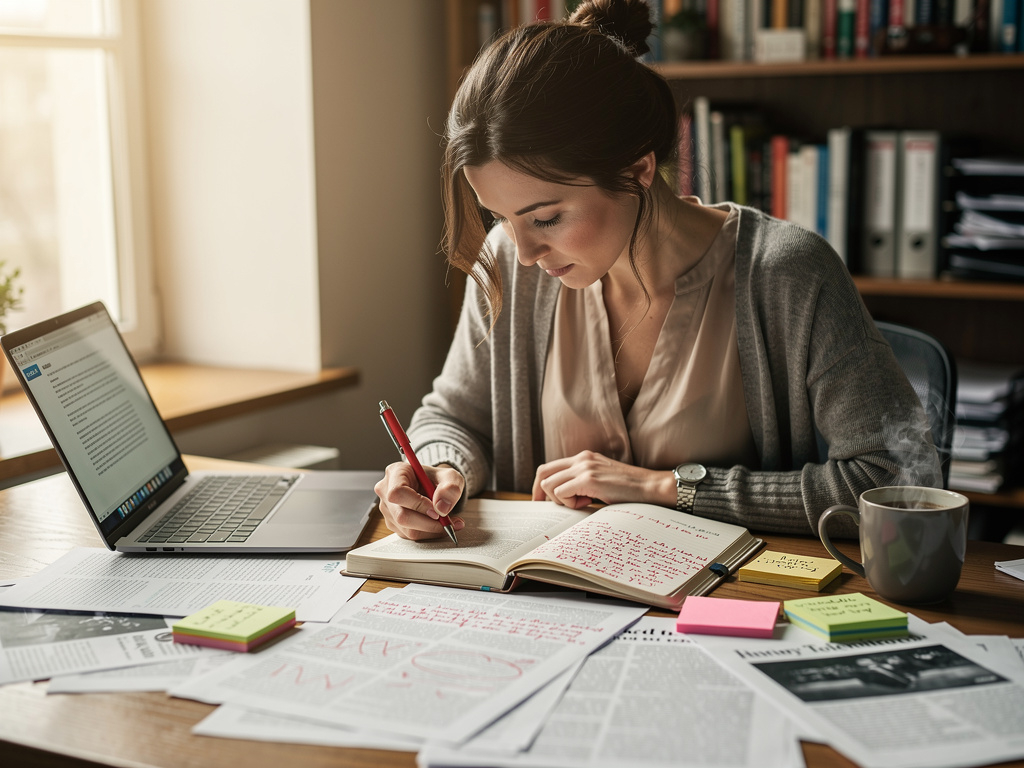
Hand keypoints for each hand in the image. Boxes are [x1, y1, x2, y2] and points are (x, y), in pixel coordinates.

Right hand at [375, 462, 465, 539]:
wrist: (435, 487)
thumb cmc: (438, 479)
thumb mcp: (451, 477)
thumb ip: (450, 488)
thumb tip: (441, 508)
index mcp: (395, 472)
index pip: (398, 492)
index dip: (417, 504)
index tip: (437, 511)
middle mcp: (386, 490)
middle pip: (401, 516)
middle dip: (428, 523)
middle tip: (448, 521)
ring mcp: (387, 509)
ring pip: (407, 529)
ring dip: (431, 530)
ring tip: (449, 523)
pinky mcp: (393, 522)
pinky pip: (409, 535)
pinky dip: (428, 533)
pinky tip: (439, 525)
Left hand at [531, 450, 675, 508]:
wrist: (651, 487)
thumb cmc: (630, 490)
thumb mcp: (602, 481)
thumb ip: (583, 483)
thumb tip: (563, 499)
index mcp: (584, 458)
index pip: (550, 467)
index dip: (541, 485)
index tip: (542, 501)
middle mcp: (581, 459)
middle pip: (543, 473)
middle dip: (540, 493)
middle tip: (548, 508)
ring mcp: (584, 467)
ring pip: (549, 484)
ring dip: (560, 500)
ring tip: (581, 504)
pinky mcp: (588, 479)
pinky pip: (561, 493)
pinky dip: (569, 503)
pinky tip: (586, 504)